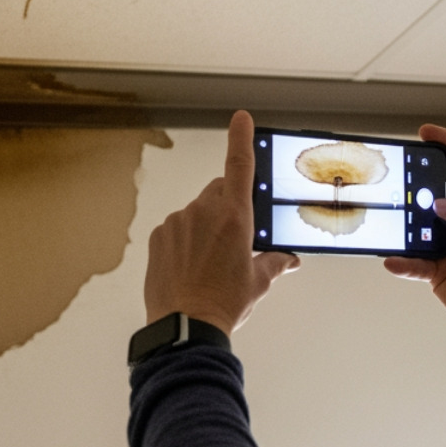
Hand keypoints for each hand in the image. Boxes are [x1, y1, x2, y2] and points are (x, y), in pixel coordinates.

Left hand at [144, 110, 300, 332]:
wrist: (186, 328)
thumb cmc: (223, 304)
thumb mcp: (258, 282)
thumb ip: (274, 263)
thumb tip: (287, 260)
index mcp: (234, 217)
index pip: (239, 165)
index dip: (241, 137)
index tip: (241, 118)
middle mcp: (203, 212)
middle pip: (219, 192)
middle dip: (228, 206)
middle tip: (234, 239)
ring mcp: (177, 223)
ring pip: (196, 212)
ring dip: (205, 227)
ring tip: (210, 263)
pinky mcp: (158, 237)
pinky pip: (176, 229)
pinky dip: (184, 241)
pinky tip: (190, 267)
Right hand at [383, 125, 445, 363]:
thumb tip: (441, 202)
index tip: (426, 133)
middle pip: (432, 194)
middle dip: (414, 186)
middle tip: (396, 182)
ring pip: (417, 227)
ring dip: (404, 227)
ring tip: (392, 223)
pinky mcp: (437, 270)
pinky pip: (412, 261)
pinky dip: (401, 261)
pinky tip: (394, 260)